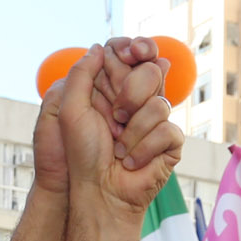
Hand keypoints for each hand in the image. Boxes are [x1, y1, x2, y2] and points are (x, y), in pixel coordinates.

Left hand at [57, 44, 182, 228]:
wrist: (100, 193)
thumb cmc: (82, 155)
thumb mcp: (71, 110)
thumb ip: (82, 74)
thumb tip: (100, 47)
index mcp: (113, 89)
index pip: (134, 56)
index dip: (138, 49)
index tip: (135, 52)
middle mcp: (137, 101)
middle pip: (152, 72)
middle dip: (132, 95)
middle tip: (116, 118)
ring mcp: (155, 121)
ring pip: (161, 104)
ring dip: (134, 131)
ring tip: (119, 149)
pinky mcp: (170, 142)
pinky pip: (169, 130)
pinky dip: (144, 149)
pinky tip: (132, 162)